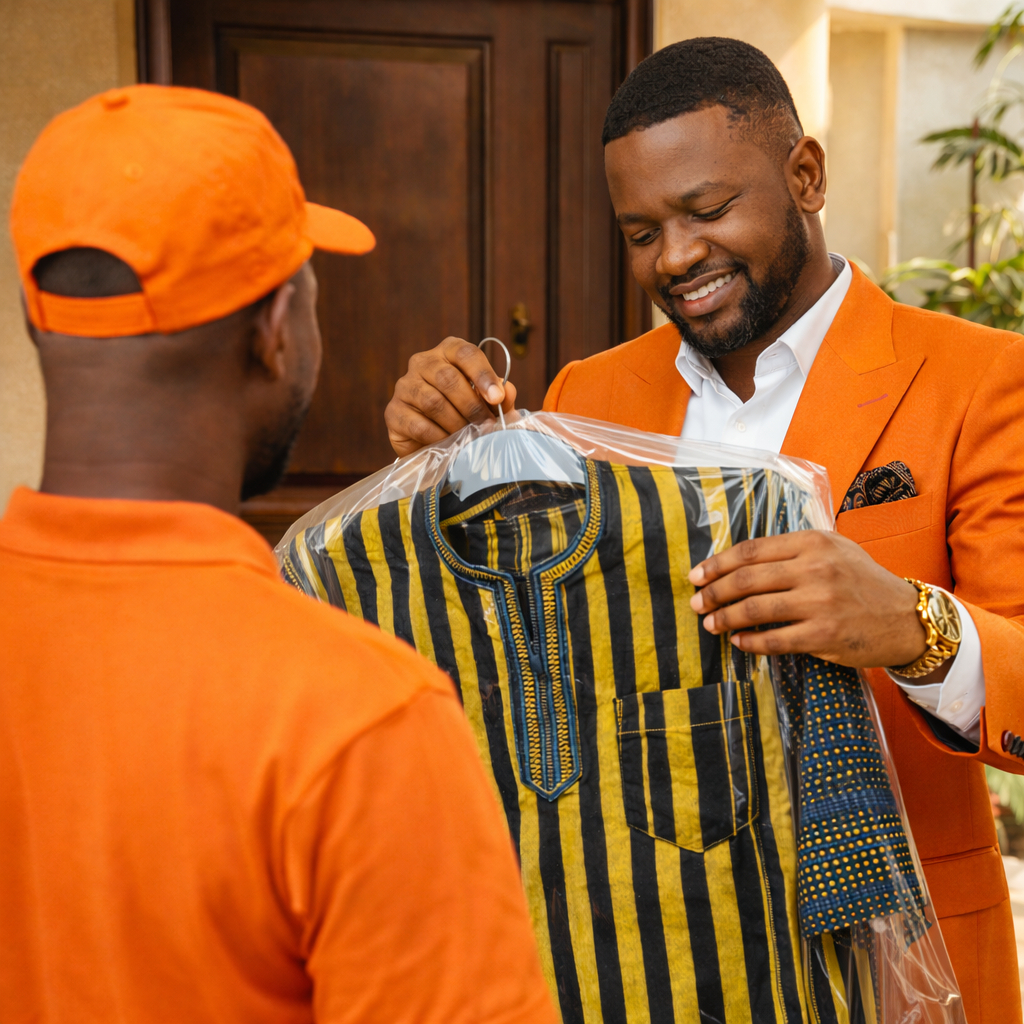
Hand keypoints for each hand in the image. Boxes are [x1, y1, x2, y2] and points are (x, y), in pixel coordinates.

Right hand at [385, 337, 517, 456]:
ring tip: (470, 436)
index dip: (483, 374)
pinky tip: (449, 443)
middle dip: (472, 405)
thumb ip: (501, 396)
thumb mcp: (488, 403)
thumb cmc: (466, 414)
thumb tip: (507, 391)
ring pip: (433, 402)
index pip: (465, 353)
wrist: (435, 441)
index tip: (497, 398)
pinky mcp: (393, 411)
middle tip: (486, 425)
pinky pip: (417, 424)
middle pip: (447, 378)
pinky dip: (438, 436)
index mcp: (448, 352)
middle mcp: (422, 362)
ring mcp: (404, 386)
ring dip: (456, 423)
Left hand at [688, 530, 935, 670]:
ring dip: (724, 618)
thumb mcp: (832, 549)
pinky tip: (738, 642)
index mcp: (812, 542)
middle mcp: (815, 568)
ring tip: (709, 624)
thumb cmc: (861, 581)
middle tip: (695, 602)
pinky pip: (774, 639)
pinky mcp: (825, 635)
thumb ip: (791, 550)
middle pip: (746, 580)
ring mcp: (820, 602)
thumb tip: (737, 561)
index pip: (750, 551)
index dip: (717, 564)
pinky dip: (749, 642)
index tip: (697, 575)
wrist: (906, 618)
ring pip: (754, 610)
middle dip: (713, 593)